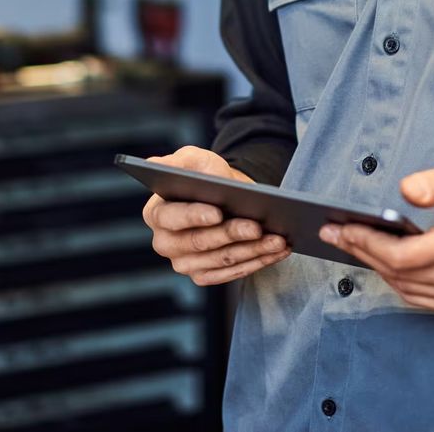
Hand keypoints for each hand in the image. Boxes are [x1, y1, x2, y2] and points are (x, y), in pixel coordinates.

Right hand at [141, 146, 290, 286]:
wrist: (226, 197)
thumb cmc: (207, 175)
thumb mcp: (194, 159)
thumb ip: (179, 161)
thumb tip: (156, 165)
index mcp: (155, 213)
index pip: (172, 217)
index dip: (195, 215)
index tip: (218, 212)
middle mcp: (165, 243)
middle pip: (200, 243)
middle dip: (231, 234)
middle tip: (257, 227)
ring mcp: (184, 263)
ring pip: (221, 260)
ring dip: (252, 251)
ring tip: (277, 239)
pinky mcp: (204, 275)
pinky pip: (232, 273)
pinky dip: (258, 262)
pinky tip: (277, 251)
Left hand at [320, 157, 433, 314]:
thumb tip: (404, 191)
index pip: (401, 256)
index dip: (367, 244)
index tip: (340, 228)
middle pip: (398, 274)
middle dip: (362, 252)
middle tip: (334, 234)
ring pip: (405, 288)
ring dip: (375, 267)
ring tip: (352, 244)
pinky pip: (419, 297)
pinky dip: (396, 281)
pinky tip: (381, 261)